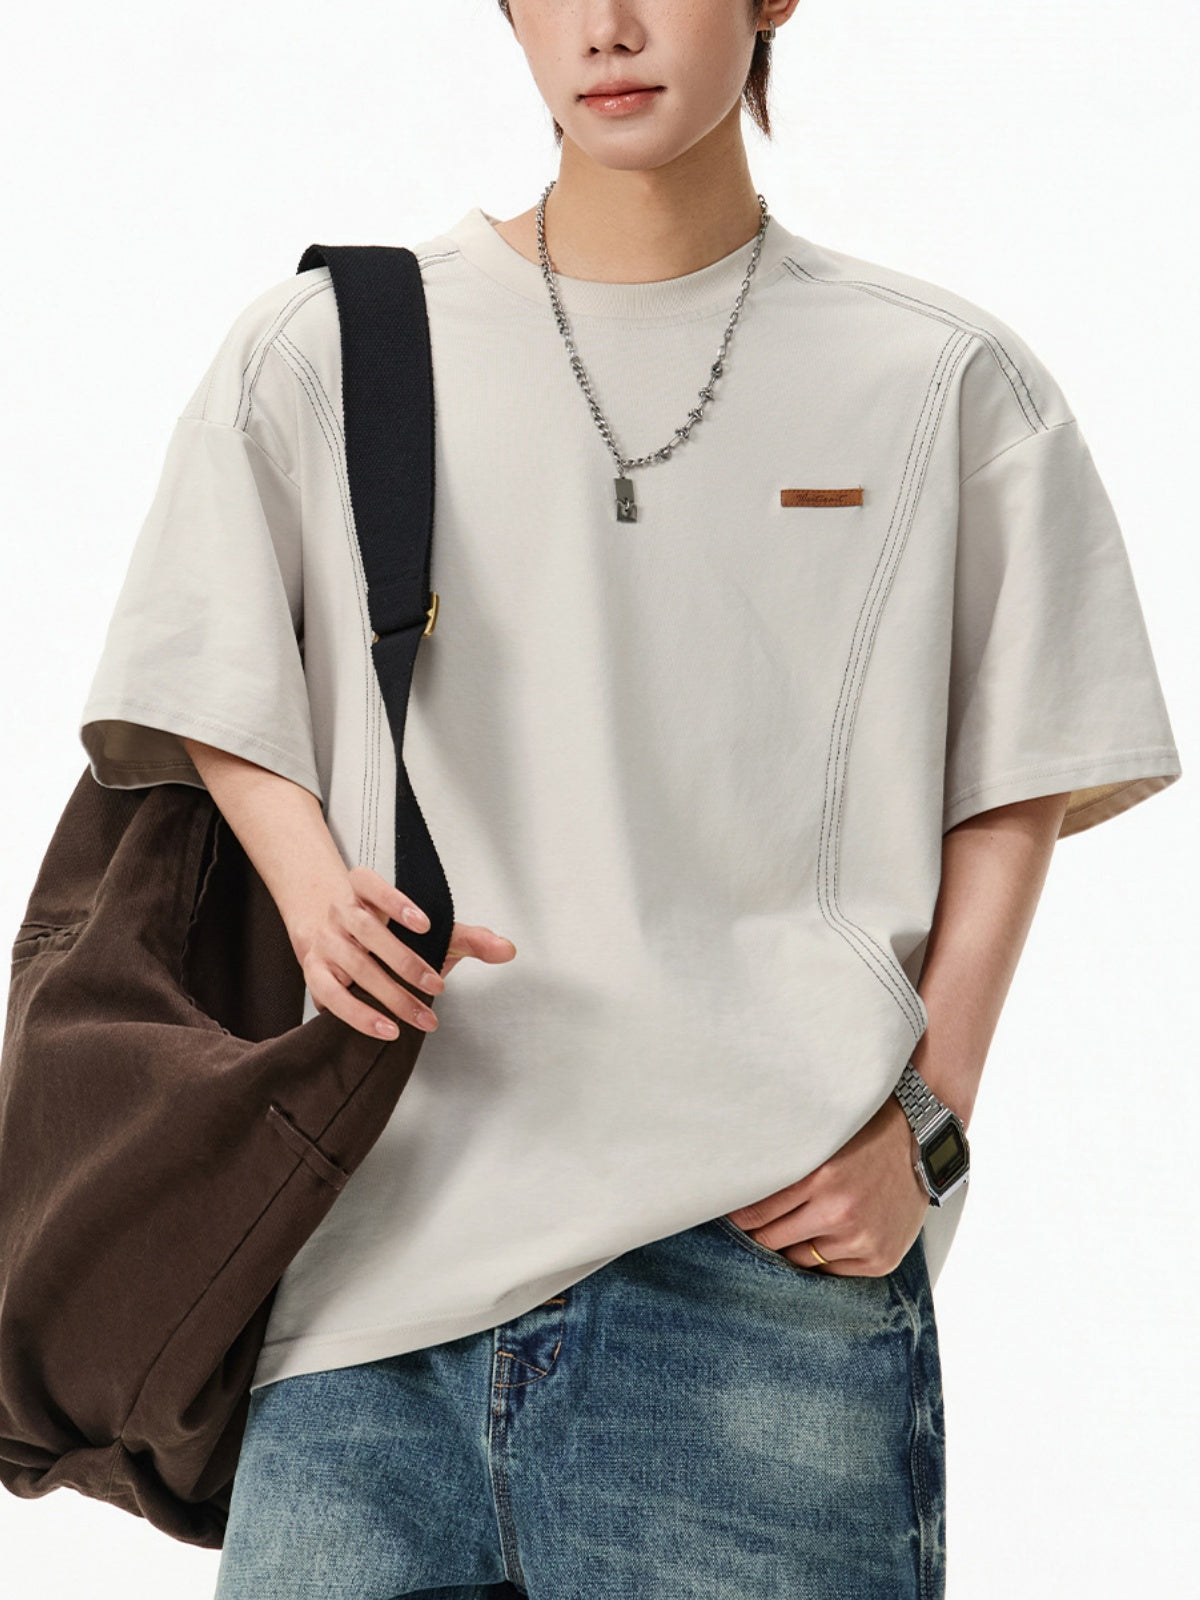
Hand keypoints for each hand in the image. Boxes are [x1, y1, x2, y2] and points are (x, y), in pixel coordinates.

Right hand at [293, 864, 516, 1040]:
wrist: (335, 935)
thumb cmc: (387, 930)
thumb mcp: (430, 929)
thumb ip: (468, 938)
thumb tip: (506, 950)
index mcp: (364, 890)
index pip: (372, 884)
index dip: (395, 901)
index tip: (424, 923)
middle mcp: (341, 912)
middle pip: (369, 931)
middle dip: (405, 962)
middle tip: (436, 986)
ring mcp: (326, 941)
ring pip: (355, 966)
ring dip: (391, 995)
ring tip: (422, 1016)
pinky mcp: (316, 972)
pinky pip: (332, 995)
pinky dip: (359, 1014)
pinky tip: (386, 1029)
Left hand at [724, 1095, 929, 1276]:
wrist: (922, 1144)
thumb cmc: (865, 1135)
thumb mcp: (821, 1139)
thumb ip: (785, 1162)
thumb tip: (738, 1181)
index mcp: (819, 1177)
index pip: (757, 1211)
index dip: (737, 1218)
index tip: (726, 1217)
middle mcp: (839, 1211)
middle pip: (773, 1240)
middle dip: (759, 1234)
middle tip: (751, 1228)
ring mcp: (861, 1239)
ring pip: (800, 1259)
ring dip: (793, 1246)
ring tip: (794, 1228)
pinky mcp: (879, 1259)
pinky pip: (831, 1271)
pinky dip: (824, 1257)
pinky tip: (827, 1237)